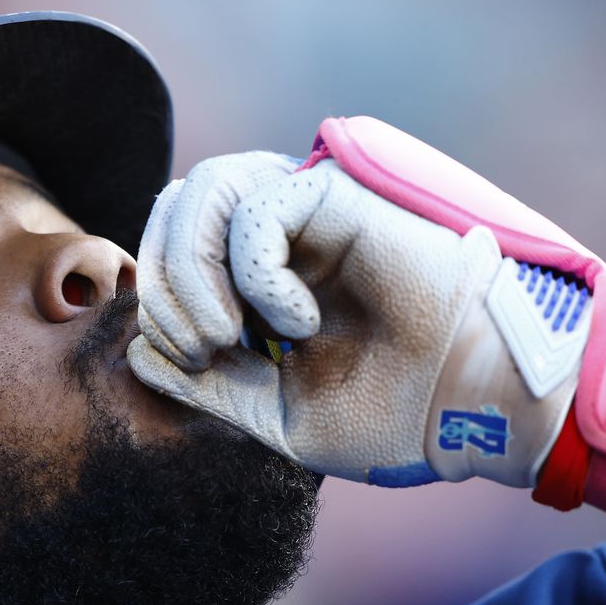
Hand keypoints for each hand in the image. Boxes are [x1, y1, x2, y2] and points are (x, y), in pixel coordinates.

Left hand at [129, 156, 581, 486]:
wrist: (469, 407)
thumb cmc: (386, 413)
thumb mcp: (271, 411)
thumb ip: (204, 384)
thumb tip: (136, 351)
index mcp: (250, 282)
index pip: (163, 251)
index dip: (154, 303)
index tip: (195, 363)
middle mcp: (271, 238)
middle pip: (169, 211)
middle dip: (162, 286)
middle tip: (203, 348)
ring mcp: (302, 212)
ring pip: (200, 191)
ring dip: (192, 271)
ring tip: (228, 333)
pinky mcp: (335, 196)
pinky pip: (258, 209)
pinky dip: (257, 272)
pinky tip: (299, 321)